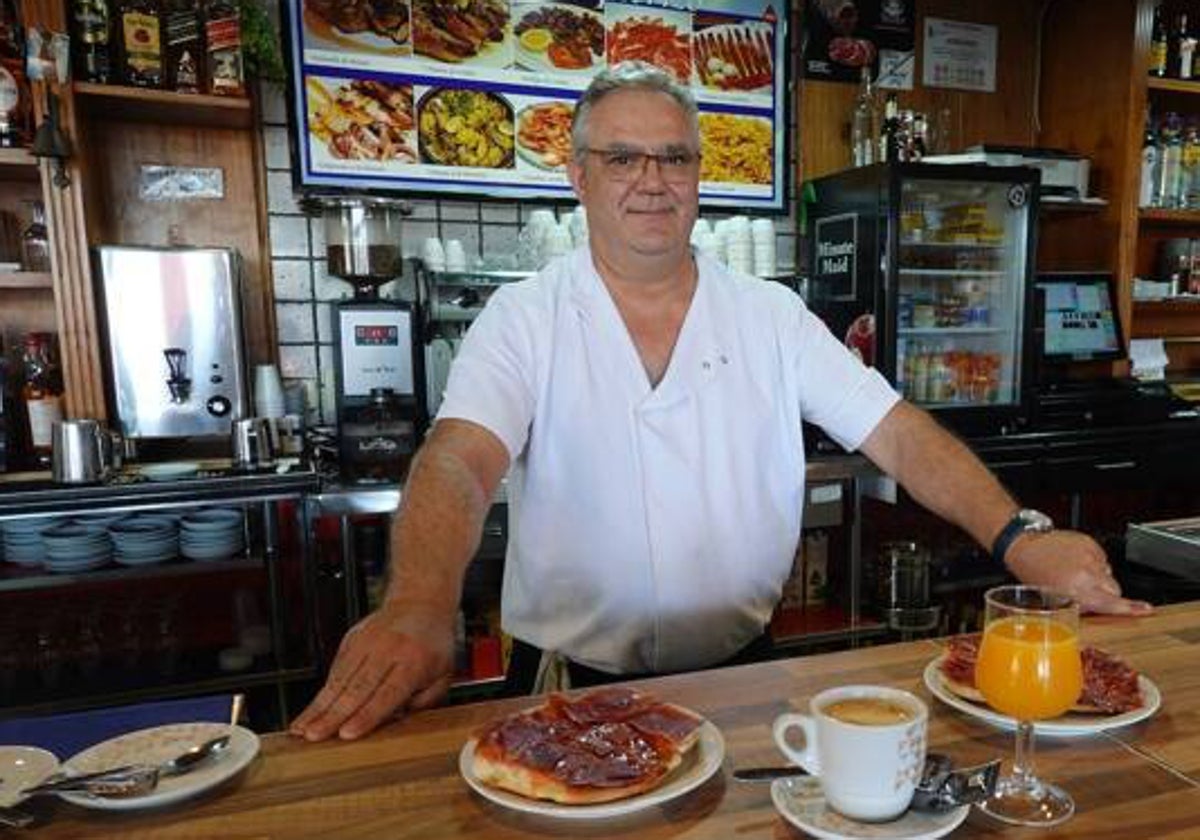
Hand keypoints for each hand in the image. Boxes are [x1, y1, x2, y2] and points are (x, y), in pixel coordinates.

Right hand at [290, 601, 453, 741]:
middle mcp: (387, 650)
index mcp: (414, 662)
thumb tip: (395, 722)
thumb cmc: (433, 644)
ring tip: (301, 728)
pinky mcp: (351, 639)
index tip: (347, 734)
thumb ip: (423, 702)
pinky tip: (309, 711)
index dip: (366, 715)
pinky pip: (335, 670)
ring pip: (339, 679)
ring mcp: (366, 643)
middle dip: (333, 714)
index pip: (387, 693)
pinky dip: (322, 692)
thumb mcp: (443, 675)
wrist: (419, 602)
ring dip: (318, 706)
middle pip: (357, 688)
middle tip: (314, 735)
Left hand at [1003, 530, 1152, 615]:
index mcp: (1076, 589)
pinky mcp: (1090, 543)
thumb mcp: (1053, 599)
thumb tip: (1097, 611)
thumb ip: (1079, 606)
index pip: (1110, 602)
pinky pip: (1101, 559)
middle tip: (1085, 591)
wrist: (1024, 545)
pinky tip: (1074, 562)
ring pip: (1108, 574)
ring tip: (1073, 573)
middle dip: (1105, 594)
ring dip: (1098, 577)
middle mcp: (1086, 572)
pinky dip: (1093, 563)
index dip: (1129, 608)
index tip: (1146, 609)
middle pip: (1115, 589)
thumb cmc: (1033, 572)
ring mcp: (1089, 555)